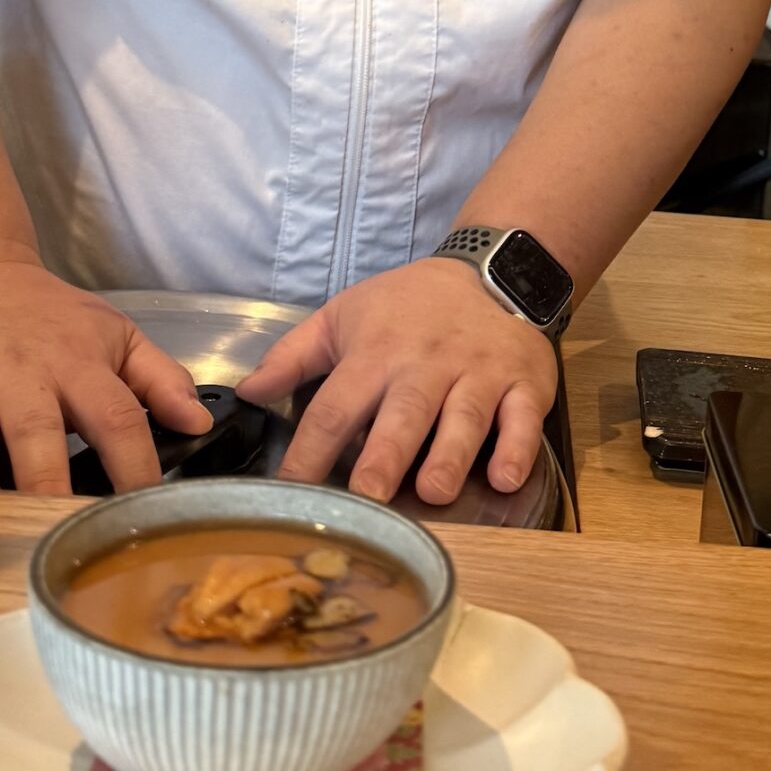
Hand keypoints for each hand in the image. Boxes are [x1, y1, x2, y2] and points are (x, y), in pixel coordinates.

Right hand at [0, 261, 211, 494]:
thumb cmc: (47, 318)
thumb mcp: (113, 334)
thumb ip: (159, 378)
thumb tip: (199, 422)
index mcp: (75, 363)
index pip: (116, 417)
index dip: (134, 466)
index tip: (143, 514)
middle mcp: (18, 372)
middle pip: (37, 434)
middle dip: (49, 488)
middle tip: (59, 540)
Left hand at [235, 258, 556, 503]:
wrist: (489, 271)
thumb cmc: (408, 306)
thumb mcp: (343, 317)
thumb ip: (292, 356)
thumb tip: (247, 392)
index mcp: (375, 354)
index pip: (336, 406)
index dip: (310, 450)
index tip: (291, 491)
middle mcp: (426, 364)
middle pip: (404, 414)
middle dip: (385, 456)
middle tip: (369, 499)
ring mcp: (478, 373)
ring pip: (464, 416)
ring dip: (450, 455)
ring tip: (434, 492)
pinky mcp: (523, 382)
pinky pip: (523, 417)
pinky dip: (516, 447)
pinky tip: (505, 477)